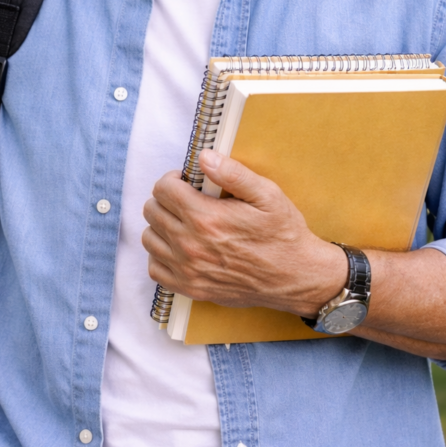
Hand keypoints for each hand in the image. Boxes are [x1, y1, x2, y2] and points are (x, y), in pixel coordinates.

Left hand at [142, 149, 346, 317]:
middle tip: (186, 199)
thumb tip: (204, 157)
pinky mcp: (190, 288)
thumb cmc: (283, 234)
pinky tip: (180, 247)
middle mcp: (191, 245)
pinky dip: (161, 255)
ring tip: (183, 222)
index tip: (187, 182)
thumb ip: (233, 173)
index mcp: (206, 218)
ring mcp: (188, 270)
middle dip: (166, 199)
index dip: (172, 179)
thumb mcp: (267, 195)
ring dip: (162, 225)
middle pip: (152, 211)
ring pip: (149, 239)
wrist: (296, 277)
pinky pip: (155, 268)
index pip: (163, 190)